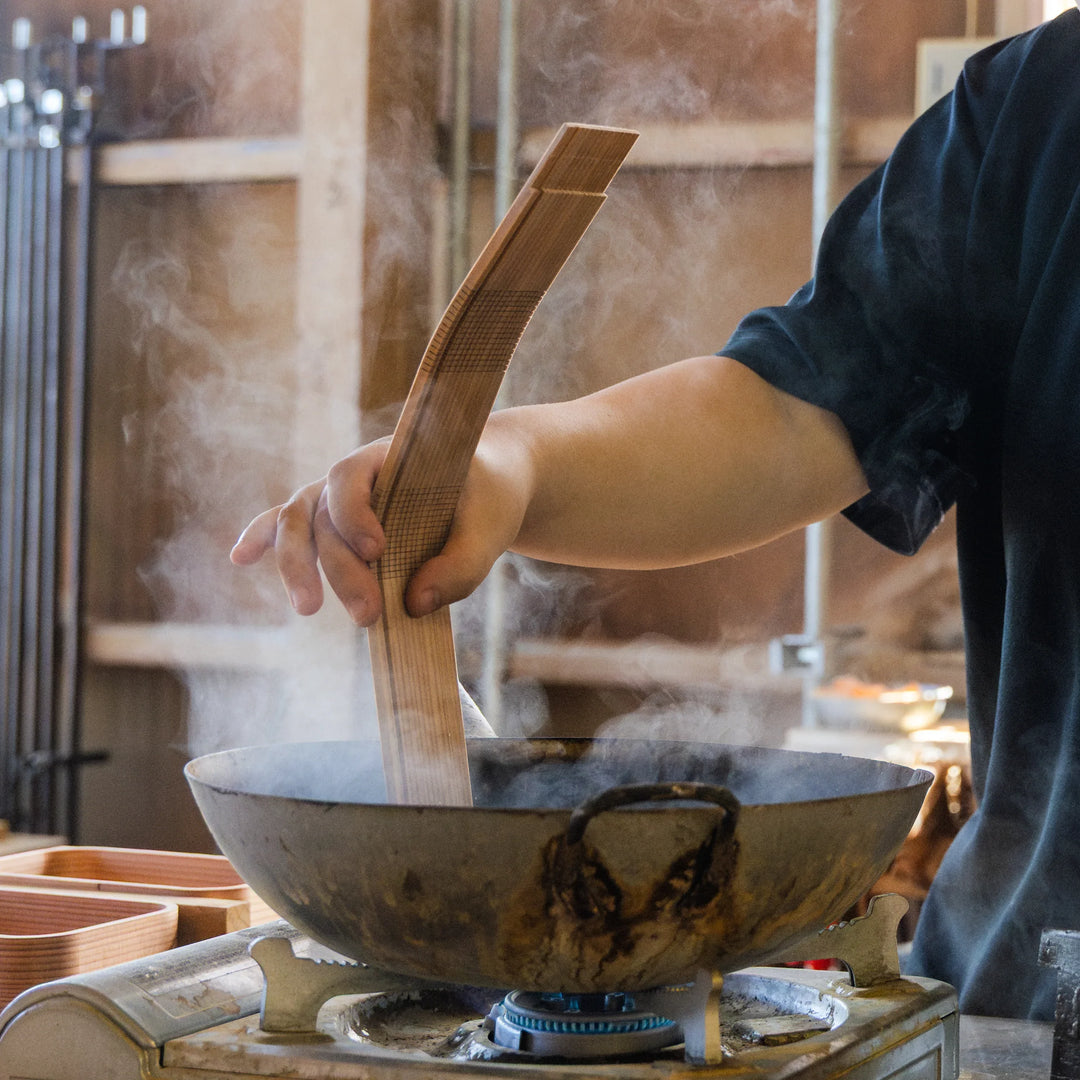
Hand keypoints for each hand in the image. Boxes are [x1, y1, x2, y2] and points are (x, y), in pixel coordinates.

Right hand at [230, 425, 529, 625]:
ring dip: (294, 565)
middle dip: (336, 567)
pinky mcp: (336, 522)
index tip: (377, 551)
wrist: (492, 481)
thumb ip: (461, 566)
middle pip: (320, 514)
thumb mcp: (492, 528)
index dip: (353, 514)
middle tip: (368, 615)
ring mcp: (339, 498)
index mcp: (391, 457)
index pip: (348, 477)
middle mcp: (355, 475)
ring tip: (307, 609)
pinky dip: (262, 537)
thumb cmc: (491, 498)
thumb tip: (414, 604)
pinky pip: (288, 523)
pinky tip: (239, 558)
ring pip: (296, 521)